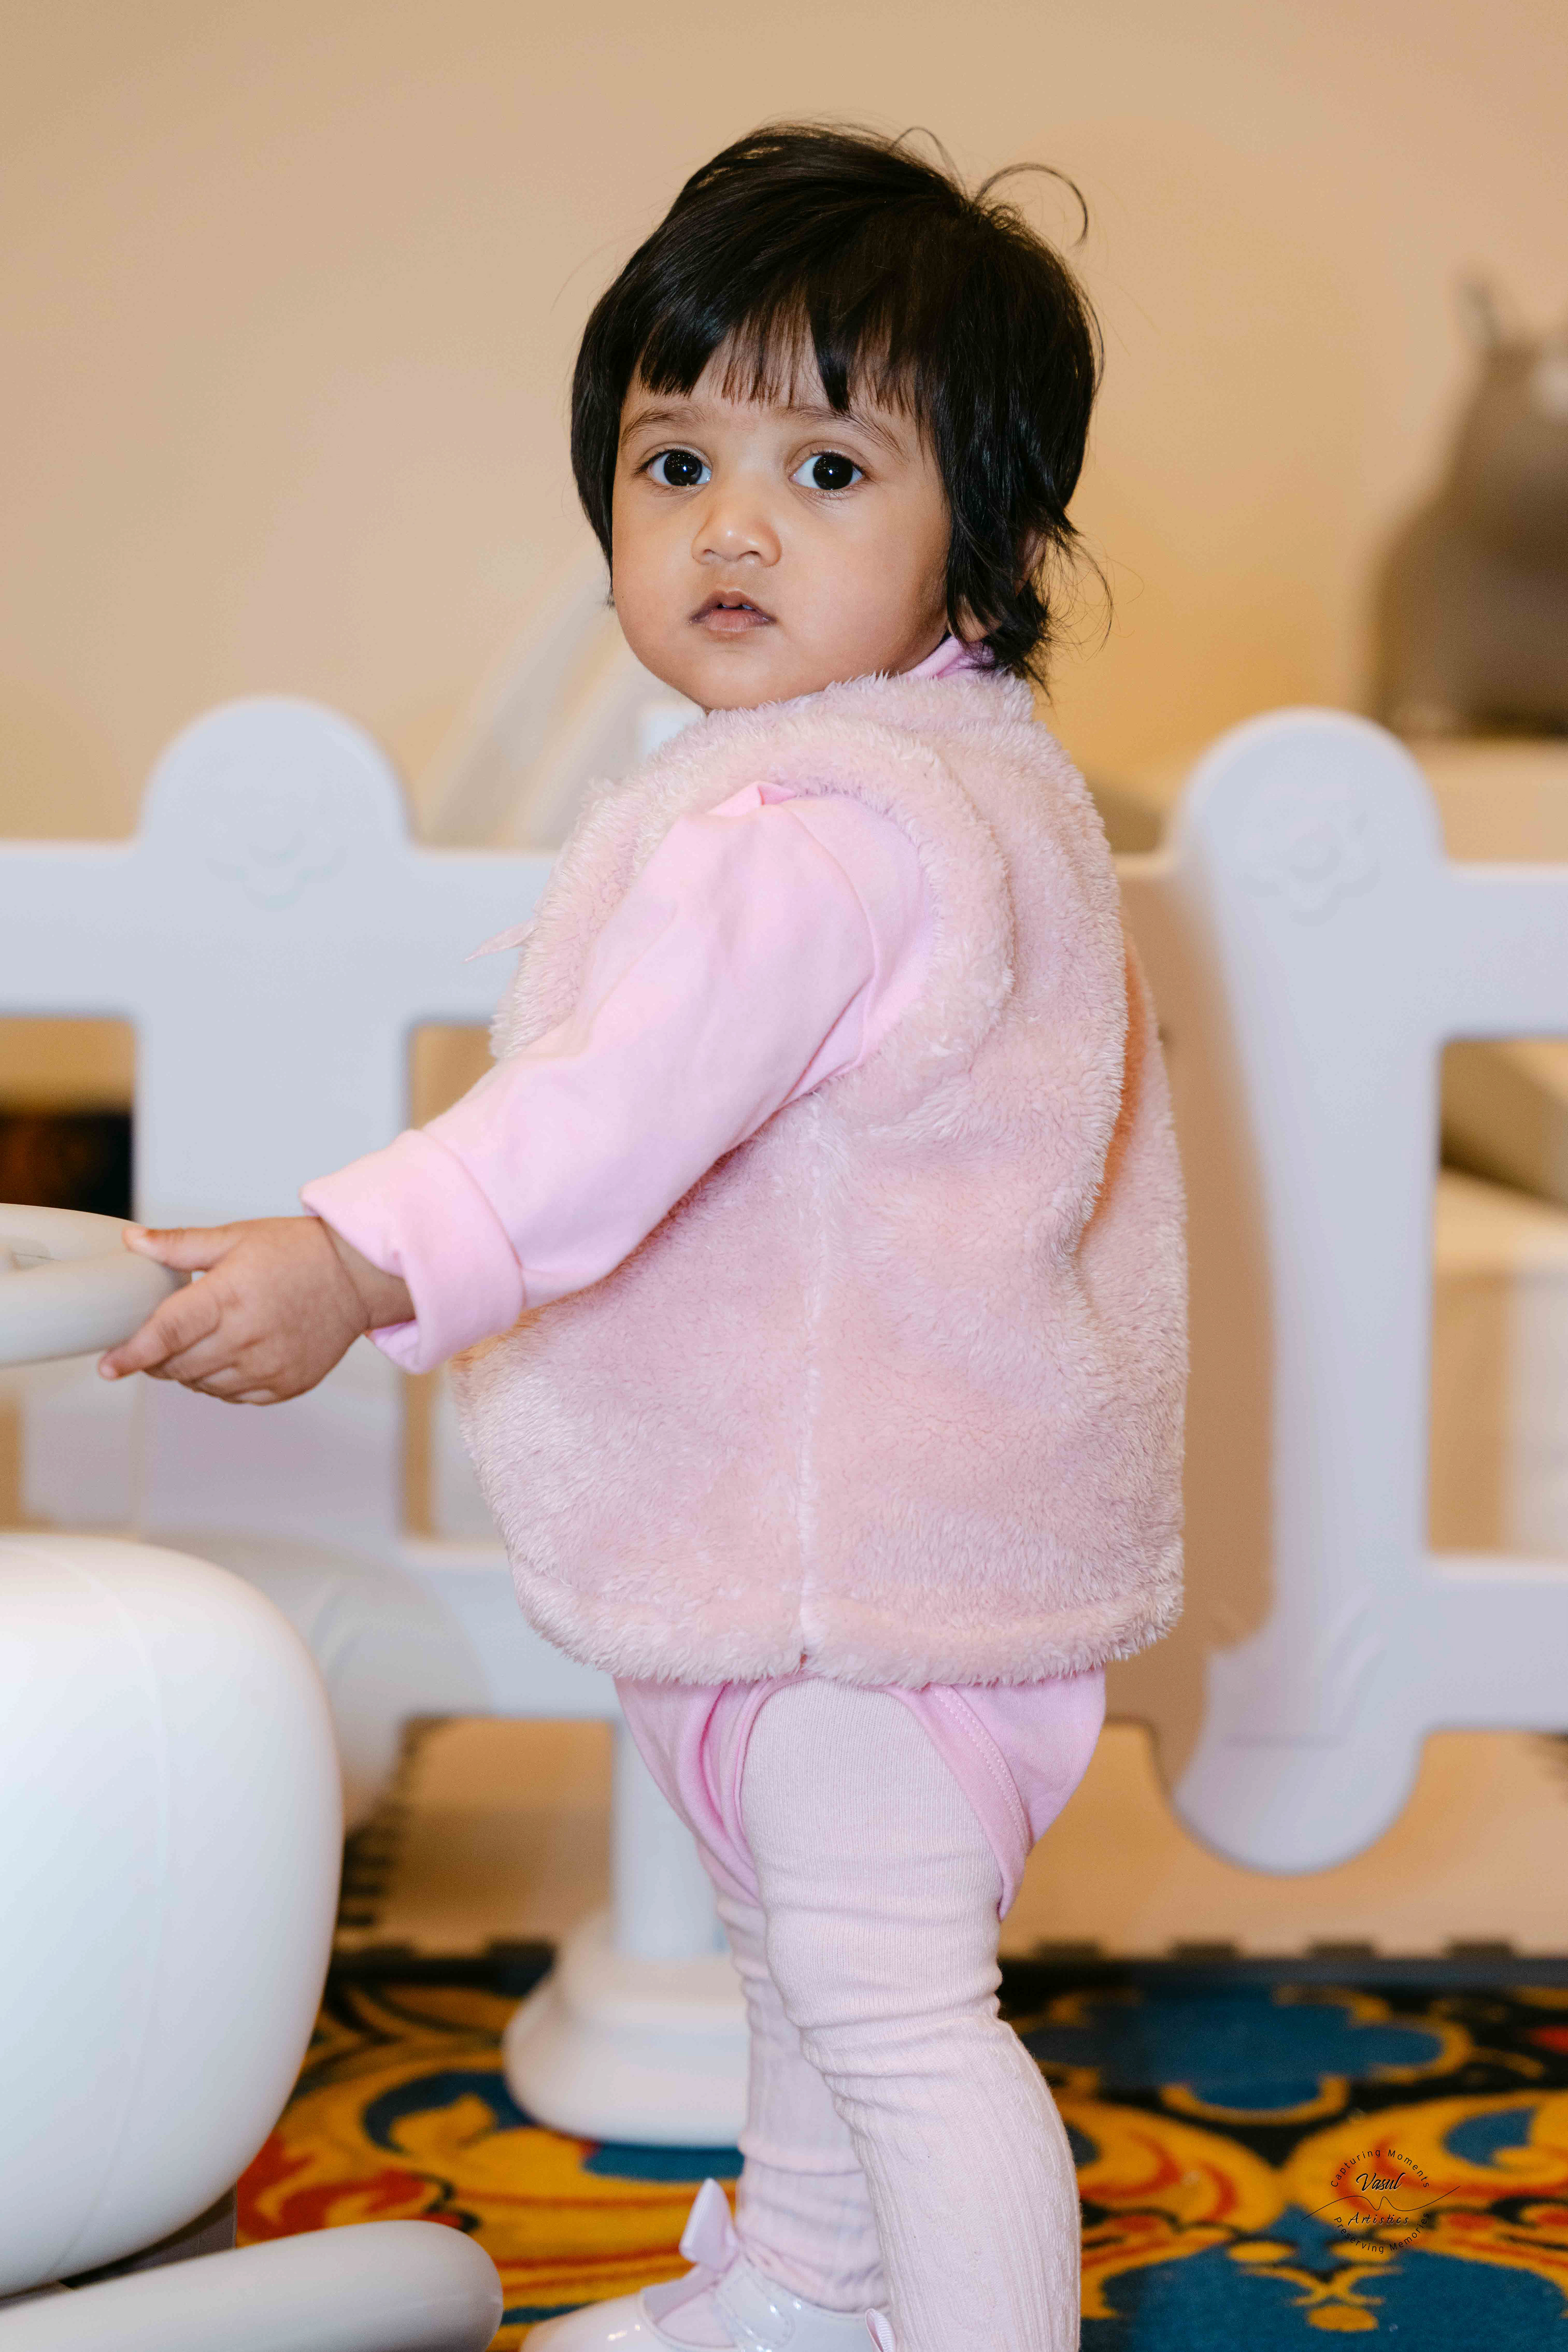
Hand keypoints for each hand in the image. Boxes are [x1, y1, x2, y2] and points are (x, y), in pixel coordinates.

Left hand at [97, 1217, 413, 1404]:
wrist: (357, 1276)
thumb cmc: (298, 1252)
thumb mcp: (236, 1237)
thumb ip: (178, 1245)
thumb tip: (132, 1242)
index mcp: (230, 1296)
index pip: (166, 1334)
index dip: (132, 1353)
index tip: (108, 1367)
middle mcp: (248, 1337)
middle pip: (178, 1365)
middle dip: (156, 1358)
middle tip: (159, 1339)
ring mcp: (268, 1366)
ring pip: (202, 1385)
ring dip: (187, 1370)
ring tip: (200, 1342)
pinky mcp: (285, 1385)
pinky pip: (233, 1397)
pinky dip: (218, 1383)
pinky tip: (228, 1356)